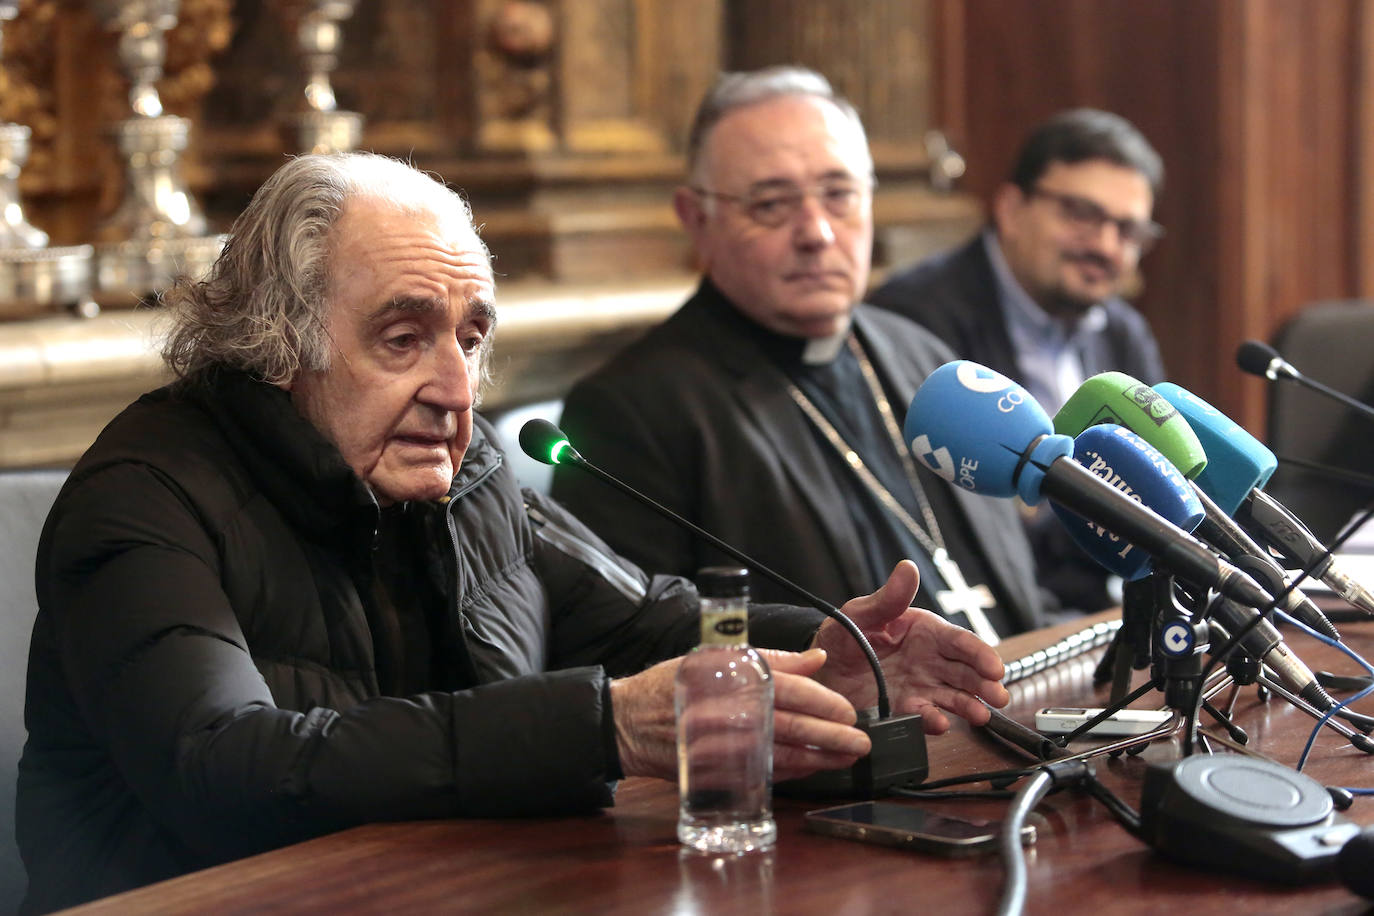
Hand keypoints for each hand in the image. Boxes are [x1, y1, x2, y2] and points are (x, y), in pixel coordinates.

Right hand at [609, 648, 871, 782]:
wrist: (628, 722)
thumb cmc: (673, 685)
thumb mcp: (716, 658)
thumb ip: (770, 659)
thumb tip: (817, 660)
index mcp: (731, 680)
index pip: (788, 690)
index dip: (822, 702)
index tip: (847, 711)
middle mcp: (729, 713)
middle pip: (791, 727)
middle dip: (831, 737)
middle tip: (859, 742)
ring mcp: (723, 746)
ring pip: (781, 755)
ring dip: (819, 760)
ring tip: (845, 759)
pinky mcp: (718, 770)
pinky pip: (762, 774)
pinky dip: (791, 773)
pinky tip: (812, 770)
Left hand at [810, 560, 1009, 733]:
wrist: (821, 668)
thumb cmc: (843, 634)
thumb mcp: (861, 613)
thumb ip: (888, 597)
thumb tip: (907, 568)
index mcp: (925, 632)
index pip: (960, 642)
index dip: (980, 654)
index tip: (995, 668)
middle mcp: (930, 661)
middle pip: (966, 673)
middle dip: (985, 685)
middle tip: (997, 696)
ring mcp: (921, 687)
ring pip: (954, 697)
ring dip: (970, 706)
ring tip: (980, 715)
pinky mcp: (906, 709)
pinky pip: (925, 716)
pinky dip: (935, 721)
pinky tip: (940, 723)